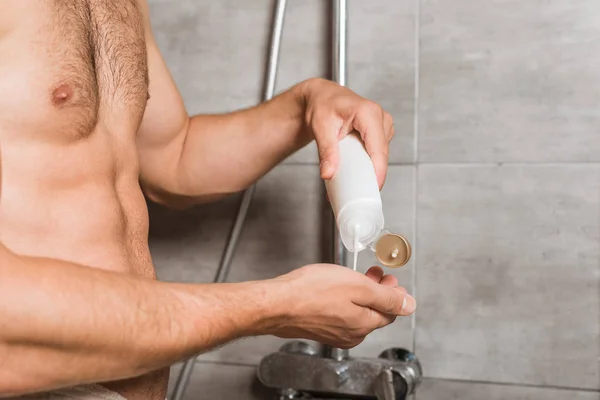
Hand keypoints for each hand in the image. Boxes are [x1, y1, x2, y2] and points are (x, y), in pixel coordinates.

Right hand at [266, 264, 415, 348]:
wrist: (278, 303)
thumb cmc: (311, 292)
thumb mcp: (358, 287)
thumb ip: (386, 298)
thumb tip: (409, 305)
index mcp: (364, 325)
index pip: (390, 312)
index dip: (394, 293)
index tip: (391, 279)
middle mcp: (351, 335)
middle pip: (374, 313)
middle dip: (379, 292)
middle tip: (377, 275)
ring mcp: (334, 334)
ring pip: (357, 313)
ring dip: (362, 295)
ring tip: (357, 277)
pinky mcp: (320, 328)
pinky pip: (341, 315)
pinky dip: (346, 301)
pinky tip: (339, 288)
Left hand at [301, 78, 394, 188]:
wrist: (322, 97)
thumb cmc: (322, 105)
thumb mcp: (320, 128)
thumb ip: (326, 151)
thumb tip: (328, 173)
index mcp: (368, 113)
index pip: (378, 148)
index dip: (378, 171)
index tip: (373, 188)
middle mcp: (380, 117)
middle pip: (381, 155)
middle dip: (371, 175)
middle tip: (354, 192)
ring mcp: (383, 125)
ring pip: (380, 156)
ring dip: (369, 170)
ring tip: (352, 179)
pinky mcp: (381, 133)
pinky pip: (378, 154)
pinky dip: (368, 164)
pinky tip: (357, 169)